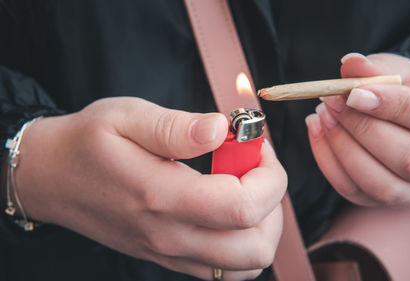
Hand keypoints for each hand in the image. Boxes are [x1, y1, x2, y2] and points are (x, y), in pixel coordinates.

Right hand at [16, 97, 286, 279]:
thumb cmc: (89, 142)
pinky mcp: (169, 258)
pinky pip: (226, 270)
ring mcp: (170, 253)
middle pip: (256, 246)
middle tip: (254, 166)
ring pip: (247, 264)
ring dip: (263, 225)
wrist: (52, 178)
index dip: (269, 175)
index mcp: (163, 196)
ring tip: (244, 187)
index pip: (244, 206)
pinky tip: (228, 208)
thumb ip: (178, 127)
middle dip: (274, 201)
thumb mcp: (127, 117)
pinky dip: (243, 242)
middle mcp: (170, 236)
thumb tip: (222, 128)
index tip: (257, 144)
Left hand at [305, 53, 409, 205]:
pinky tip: (317, 130)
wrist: (406, 120)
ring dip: (343, 148)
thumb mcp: (401, 71)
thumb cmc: (409, 93)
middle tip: (332, 101)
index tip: (355, 93)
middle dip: (363, 129)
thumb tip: (351, 65)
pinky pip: (353, 191)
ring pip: (382, 185)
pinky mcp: (385, 202)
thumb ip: (379, 67)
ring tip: (323, 114)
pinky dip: (327, 161)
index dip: (396, 107)